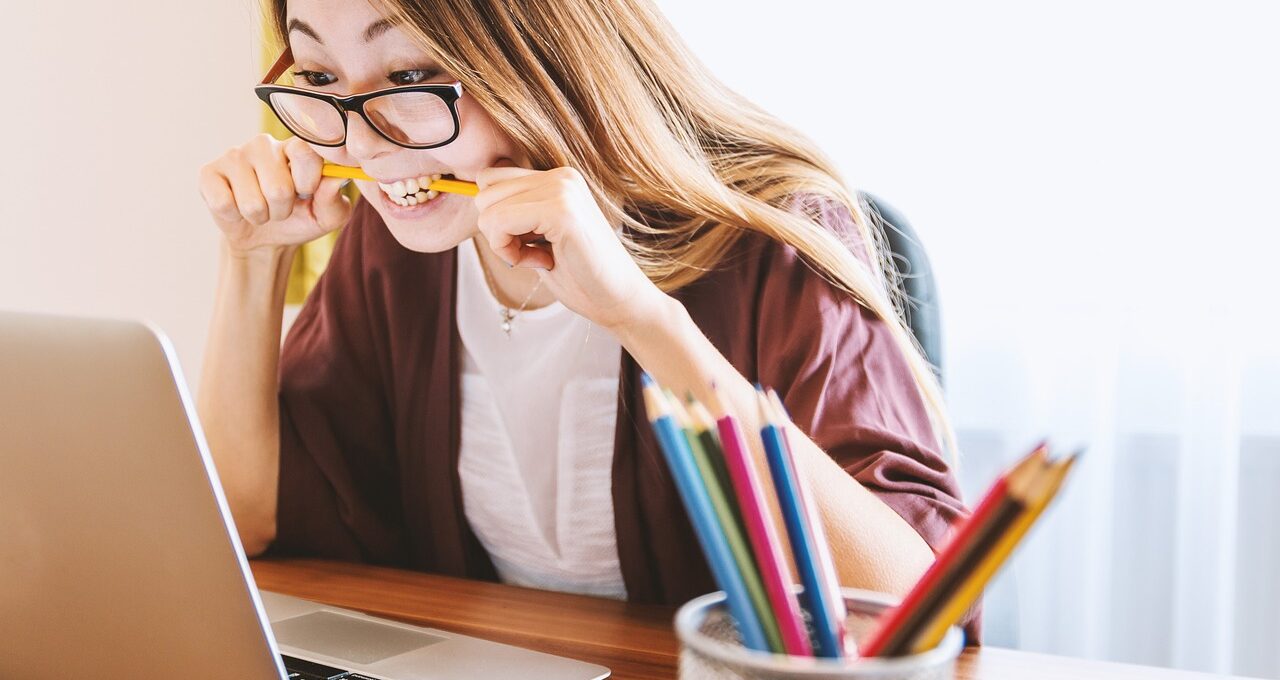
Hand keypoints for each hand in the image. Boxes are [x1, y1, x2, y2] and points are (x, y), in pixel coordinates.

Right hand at [198, 133, 351, 255]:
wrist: (264, 238)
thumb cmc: (300, 219)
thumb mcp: (326, 216)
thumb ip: (335, 199)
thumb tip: (337, 178)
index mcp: (296, 147)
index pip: (305, 152)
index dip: (308, 181)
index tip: (306, 193)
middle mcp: (264, 144)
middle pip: (278, 187)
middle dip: (282, 210)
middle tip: (280, 207)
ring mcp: (234, 155)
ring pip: (252, 202)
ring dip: (260, 216)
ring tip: (260, 209)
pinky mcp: (209, 172)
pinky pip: (224, 204)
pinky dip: (234, 216)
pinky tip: (236, 207)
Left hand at [474, 166, 666, 331]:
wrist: (619, 301)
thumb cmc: (580, 275)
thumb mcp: (539, 236)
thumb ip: (515, 213)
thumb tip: (474, 197)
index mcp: (558, 178)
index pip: (491, 179)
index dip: (496, 218)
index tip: (526, 243)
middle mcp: (561, 176)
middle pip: (484, 191)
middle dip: (496, 230)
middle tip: (531, 253)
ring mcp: (563, 189)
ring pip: (488, 208)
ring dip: (503, 242)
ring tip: (539, 257)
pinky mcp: (561, 211)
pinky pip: (500, 222)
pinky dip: (508, 251)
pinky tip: (540, 262)